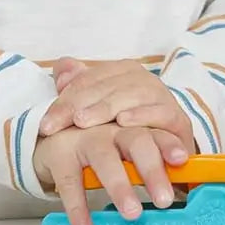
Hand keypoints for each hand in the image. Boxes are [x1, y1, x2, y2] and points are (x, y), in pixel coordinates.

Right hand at [33, 123, 188, 224]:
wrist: (51, 134)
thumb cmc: (100, 145)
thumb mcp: (126, 148)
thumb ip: (152, 163)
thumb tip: (184, 191)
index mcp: (135, 126)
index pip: (158, 132)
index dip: (170, 144)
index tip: (182, 160)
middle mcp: (113, 128)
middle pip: (137, 142)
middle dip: (152, 170)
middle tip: (164, 200)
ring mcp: (86, 139)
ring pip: (106, 160)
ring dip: (120, 188)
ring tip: (133, 214)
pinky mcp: (60, 155)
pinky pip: (70, 184)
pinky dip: (78, 210)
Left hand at [39, 59, 194, 150]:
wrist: (164, 155)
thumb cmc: (128, 132)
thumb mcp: (99, 113)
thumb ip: (80, 89)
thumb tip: (62, 68)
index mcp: (123, 73)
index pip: (88, 80)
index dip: (64, 100)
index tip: (45, 125)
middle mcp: (144, 81)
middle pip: (108, 86)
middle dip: (80, 105)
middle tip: (58, 126)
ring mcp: (163, 98)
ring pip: (133, 94)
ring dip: (107, 107)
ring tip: (84, 122)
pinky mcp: (179, 119)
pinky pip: (162, 112)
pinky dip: (143, 115)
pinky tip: (123, 122)